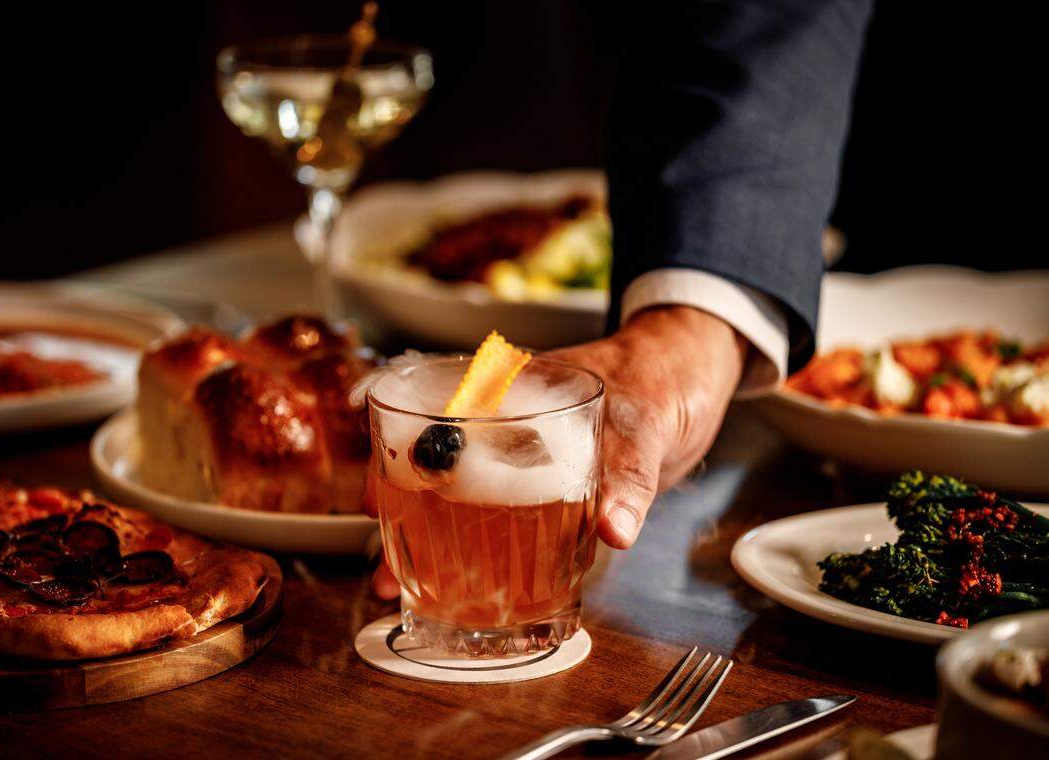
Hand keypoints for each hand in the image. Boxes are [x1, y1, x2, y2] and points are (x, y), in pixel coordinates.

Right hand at [365, 306, 746, 597]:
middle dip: (406, 521)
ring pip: (471, 504)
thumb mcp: (645, 421)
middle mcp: (511, 425)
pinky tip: (476, 588)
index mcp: (514, 390)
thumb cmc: (662, 376)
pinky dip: (497, 557)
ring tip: (406, 589)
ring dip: (440, 546)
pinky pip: (518, 526)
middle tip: (383, 570)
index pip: (437, 418)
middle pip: (442, 473)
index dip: (398, 460)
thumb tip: (614, 530)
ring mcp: (530, 459)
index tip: (376, 498)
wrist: (697, 380)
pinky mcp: (559, 491)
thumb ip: (629, 476)